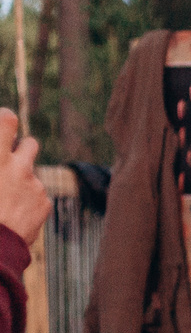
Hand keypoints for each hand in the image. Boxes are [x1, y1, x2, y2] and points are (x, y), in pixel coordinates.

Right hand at [0, 110, 44, 245]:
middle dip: (21, 149)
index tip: (3, 120)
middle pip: (30, 144)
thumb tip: (0, 153)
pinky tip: (13, 213)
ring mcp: (35, 185)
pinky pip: (38, 195)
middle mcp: (19, 167)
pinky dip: (28, 200)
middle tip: (8, 159)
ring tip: (7, 193)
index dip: (5, 119)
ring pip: (33, 173)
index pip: (8, 120)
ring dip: (23, 178)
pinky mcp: (45, 203)